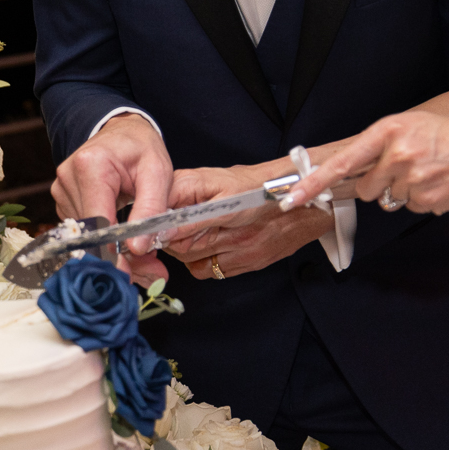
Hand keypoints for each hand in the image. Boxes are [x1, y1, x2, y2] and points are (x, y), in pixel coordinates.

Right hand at [52, 113, 170, 285]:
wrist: (122, 132)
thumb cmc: (141, 147)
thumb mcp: (158, 172)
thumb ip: (151, 208)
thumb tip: (138, 247)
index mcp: (90, 166)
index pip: (96, 220)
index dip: (110, 252)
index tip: (128, 276)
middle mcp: (68, 179)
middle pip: (89, 234)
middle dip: (119, 259)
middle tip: (150, 273)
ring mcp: (61, 192)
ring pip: (86, 239)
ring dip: (114, 255)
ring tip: (146, 262)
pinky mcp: (64, 203)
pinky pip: (84, 233)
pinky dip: (106, 245)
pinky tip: (128, 249)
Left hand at [164, 165, 333, 277]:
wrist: (300, 196)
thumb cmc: (256, 183)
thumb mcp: (216, 178)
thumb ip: (186, 194)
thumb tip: (157, 212)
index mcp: (225, 206)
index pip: (177, 227)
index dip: (159, 228)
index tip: (148, 227)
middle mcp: (236, 232)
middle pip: (183, 248)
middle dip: (170, 240)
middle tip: (166, 229)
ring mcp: (245, 251)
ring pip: (196, 263)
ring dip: (186, 253)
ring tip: (190, 236)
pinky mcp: (251, 263)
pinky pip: (214, 271)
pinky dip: (205, 262)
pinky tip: (209, 246)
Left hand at [285, 111, 448, 214]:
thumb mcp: (412, 126)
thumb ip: (379, 146)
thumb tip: (349, 173)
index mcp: (389, 130)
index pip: (342, 162)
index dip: (314, 183)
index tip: (291, 198)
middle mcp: (398, 154)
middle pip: (365, 187)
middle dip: (377, 183)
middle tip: (405, 168)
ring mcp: (412, 179)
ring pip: (386, 199)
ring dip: (401, 191)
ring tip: (427, 173)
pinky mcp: (425, 201)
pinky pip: (408, 208)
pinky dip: (420, 200)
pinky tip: (438, 184)